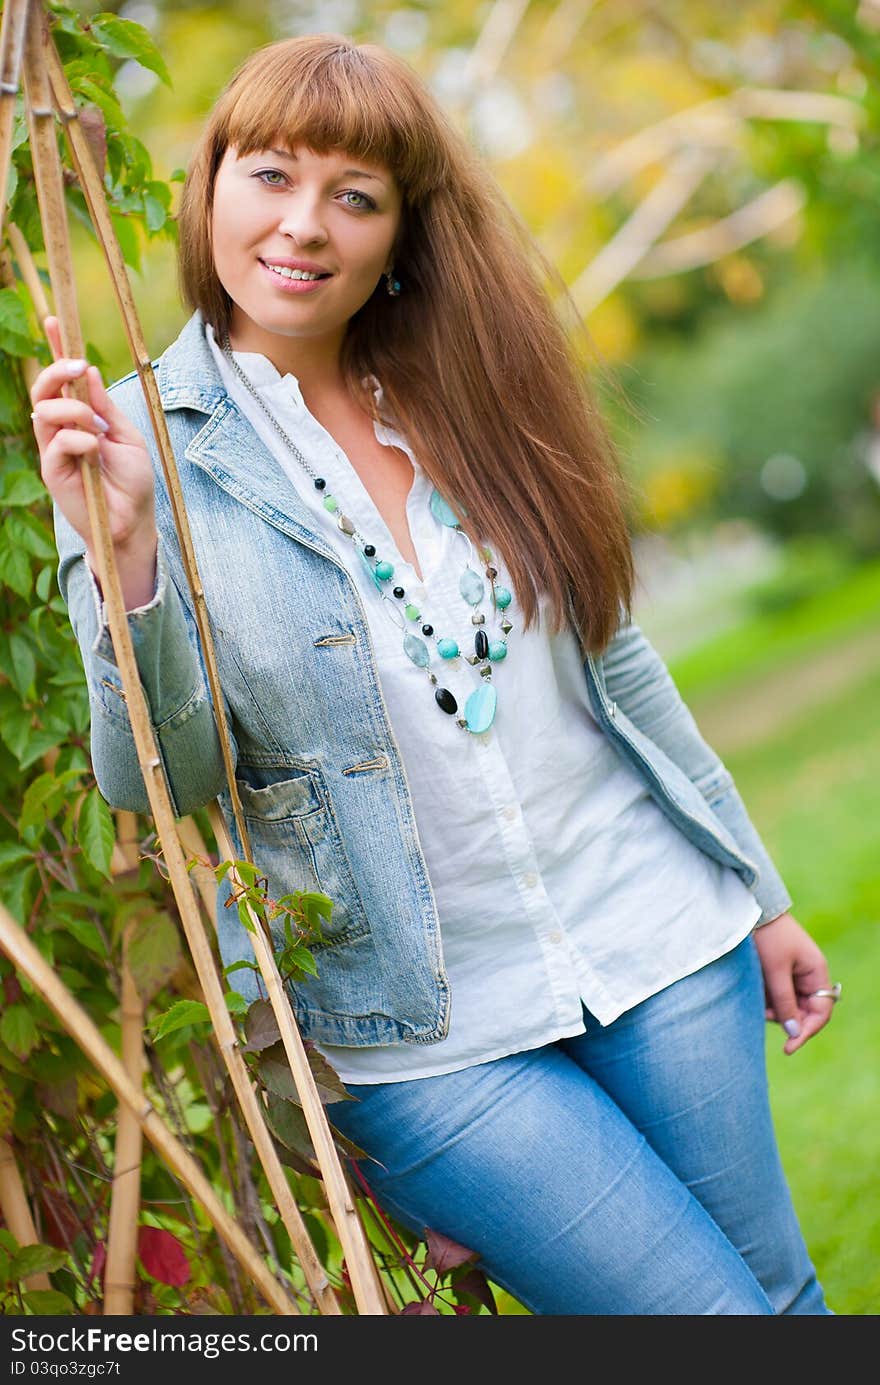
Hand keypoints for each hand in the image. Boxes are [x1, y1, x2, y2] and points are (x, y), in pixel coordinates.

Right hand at [30, 315, 156, 556]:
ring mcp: (55, 448)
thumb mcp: (127, 435)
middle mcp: (64, 428)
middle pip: (44, 388)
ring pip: (44, 411)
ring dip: (72, 409)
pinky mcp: (53, 470)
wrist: (134, 520)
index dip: (58, 348)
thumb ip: (106, 407)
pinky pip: (57, 442)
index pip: (64, 379)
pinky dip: (78, 439)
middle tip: (78, 367)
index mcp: (82, 415)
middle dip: (57, 370)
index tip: (54, 319)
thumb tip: (91, 373)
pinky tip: (94, 449)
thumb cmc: (133, 481)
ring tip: (94, 423)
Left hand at [752, 910, 835, 1054]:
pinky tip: (754, 994)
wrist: (751, 909)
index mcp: (815, 972)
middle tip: (764, 1016)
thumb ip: (784, 1001)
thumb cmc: (767, 936)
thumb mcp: (775, 971)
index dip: (807, 1031)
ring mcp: (793, 973)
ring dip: (774, 1009)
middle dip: (786, 1019)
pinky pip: (776, 994)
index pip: (820, 1012)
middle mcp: (808, 975)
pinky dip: (767, 999)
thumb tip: (794, 1031)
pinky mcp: (777, 971)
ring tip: (757, 1002)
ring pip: (788, 1004)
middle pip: (804, 1010)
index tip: (789, 1047)